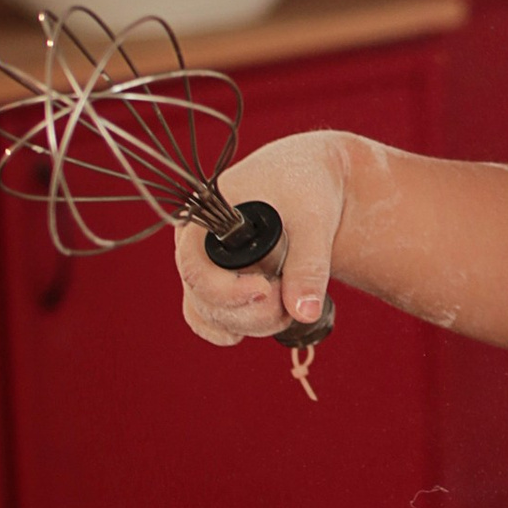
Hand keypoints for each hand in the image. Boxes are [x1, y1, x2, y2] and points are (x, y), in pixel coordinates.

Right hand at [175, 129, 346, 346]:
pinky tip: (261, 326)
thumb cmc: (304, 186)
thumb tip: (305, 314)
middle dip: (251, 313)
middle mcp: (195, 246)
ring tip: (291, 304)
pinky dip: (238, 328)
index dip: (228, 292)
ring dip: (252, 323)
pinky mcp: (219, 285)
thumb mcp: (312, 219)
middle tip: (292, 303)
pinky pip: (212, 319)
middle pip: (204, 300)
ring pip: (211, 314)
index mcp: (204, 219)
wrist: (307, 179)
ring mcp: (204, 268)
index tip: (267, 292)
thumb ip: (309, 265)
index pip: (195, 269)